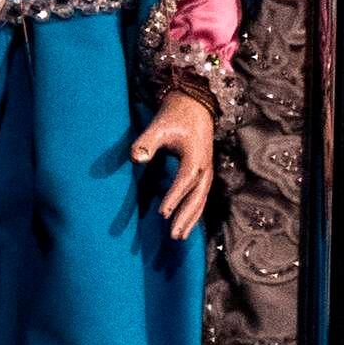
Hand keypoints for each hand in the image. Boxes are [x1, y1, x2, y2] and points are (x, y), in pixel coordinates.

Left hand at [131, 90, 216, 234]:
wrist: (193, 107)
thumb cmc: (173, 117)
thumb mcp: (157, 126)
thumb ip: (146, 143)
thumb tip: (136, 159)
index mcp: (195, 156)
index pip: (185, 180)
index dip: (174, 197)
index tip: (162, 213)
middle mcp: (205, 167)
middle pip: (197, 196)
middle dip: (185, 216)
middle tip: (173, 235)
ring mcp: (207, 172)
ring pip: (201, 200)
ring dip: (191, 219)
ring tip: (179, 237)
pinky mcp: (204, 175)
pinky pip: (200, 197)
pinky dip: (194, 212)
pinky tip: (185, 226)